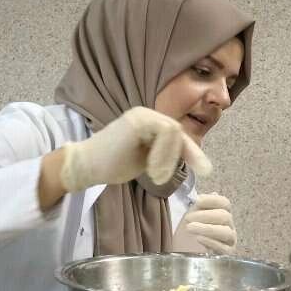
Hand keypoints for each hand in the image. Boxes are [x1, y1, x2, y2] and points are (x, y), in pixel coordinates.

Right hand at [60, 106, 211, 191]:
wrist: (85, 166)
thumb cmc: (112, 165)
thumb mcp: (147, 161)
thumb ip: (164, 155)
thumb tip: (186, 157)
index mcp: (148, 123)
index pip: (177, 135)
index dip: (192, 152)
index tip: (205, 169)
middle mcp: (146, 114)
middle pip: (179, 132)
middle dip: (190, 153)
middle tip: (190, 173)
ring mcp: (141, 115)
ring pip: (174, 132)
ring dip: (170, 158)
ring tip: (156, 176)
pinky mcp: (137, 120)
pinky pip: (165, 132)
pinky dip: (164, 154)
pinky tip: (152, 169)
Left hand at [172, 194, 236, 254]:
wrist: (184, 251)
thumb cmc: (188, 231)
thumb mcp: (189, 217)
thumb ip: (195, 206)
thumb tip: (197, 196)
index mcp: (222, 213)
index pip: (224, 203)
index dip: (211, 200)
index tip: (196, 201)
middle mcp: (228, 225)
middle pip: (225, 216)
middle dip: (205, 216)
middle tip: (188, 218)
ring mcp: (229, 240)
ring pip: (226, 232)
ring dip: (207, 229)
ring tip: (190, 228)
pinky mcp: (226, 253)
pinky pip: (223, 248)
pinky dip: (211, 242)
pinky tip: (198, 238)